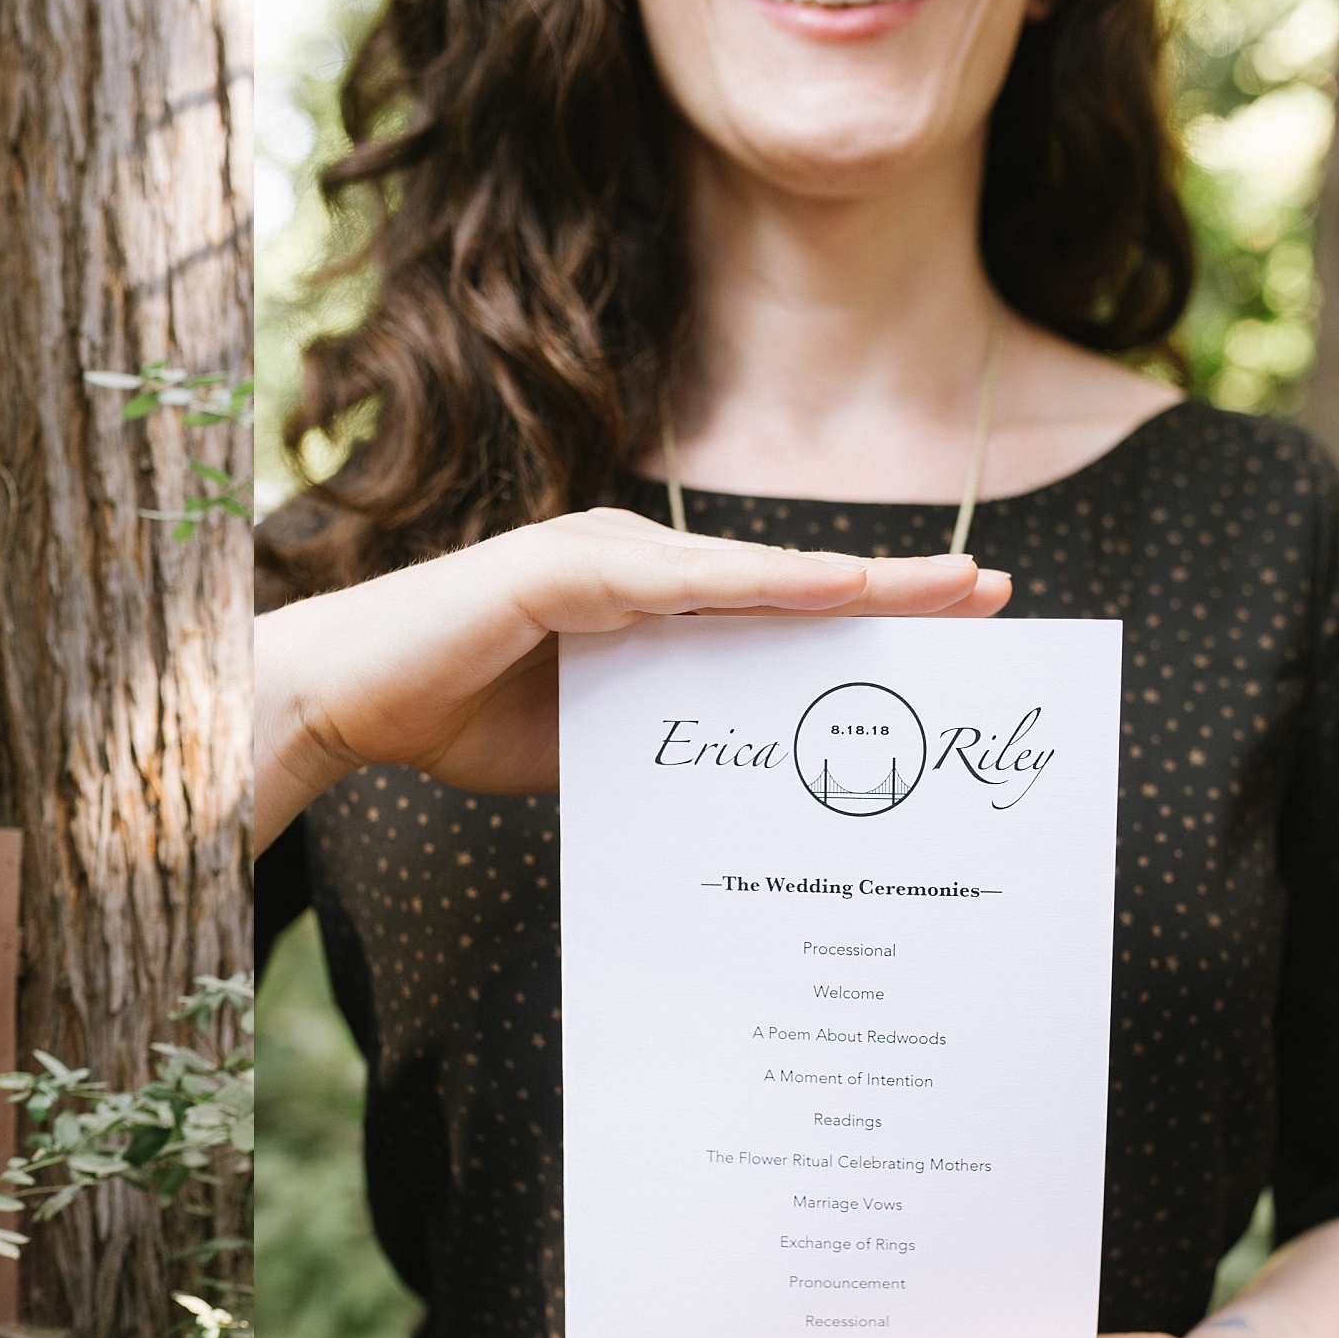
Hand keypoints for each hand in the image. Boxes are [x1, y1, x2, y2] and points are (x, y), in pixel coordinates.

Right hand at [257, 507, 1009, 843]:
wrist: (343, 700)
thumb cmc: (448, 715)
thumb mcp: (588, 745)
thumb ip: (658, 740)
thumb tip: (735, 781)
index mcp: (641, 607)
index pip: (772, 613)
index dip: (862, 615)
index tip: (953, 626)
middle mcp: (636, 567)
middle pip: (785, 583)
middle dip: (891, 589)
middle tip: (995, 596)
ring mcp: (604, 556)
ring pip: (753, 572)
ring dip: (854, 580)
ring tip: (949, 592)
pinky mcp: (567, 565)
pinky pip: (684, 578)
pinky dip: (763, 581)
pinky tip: (839, 585)